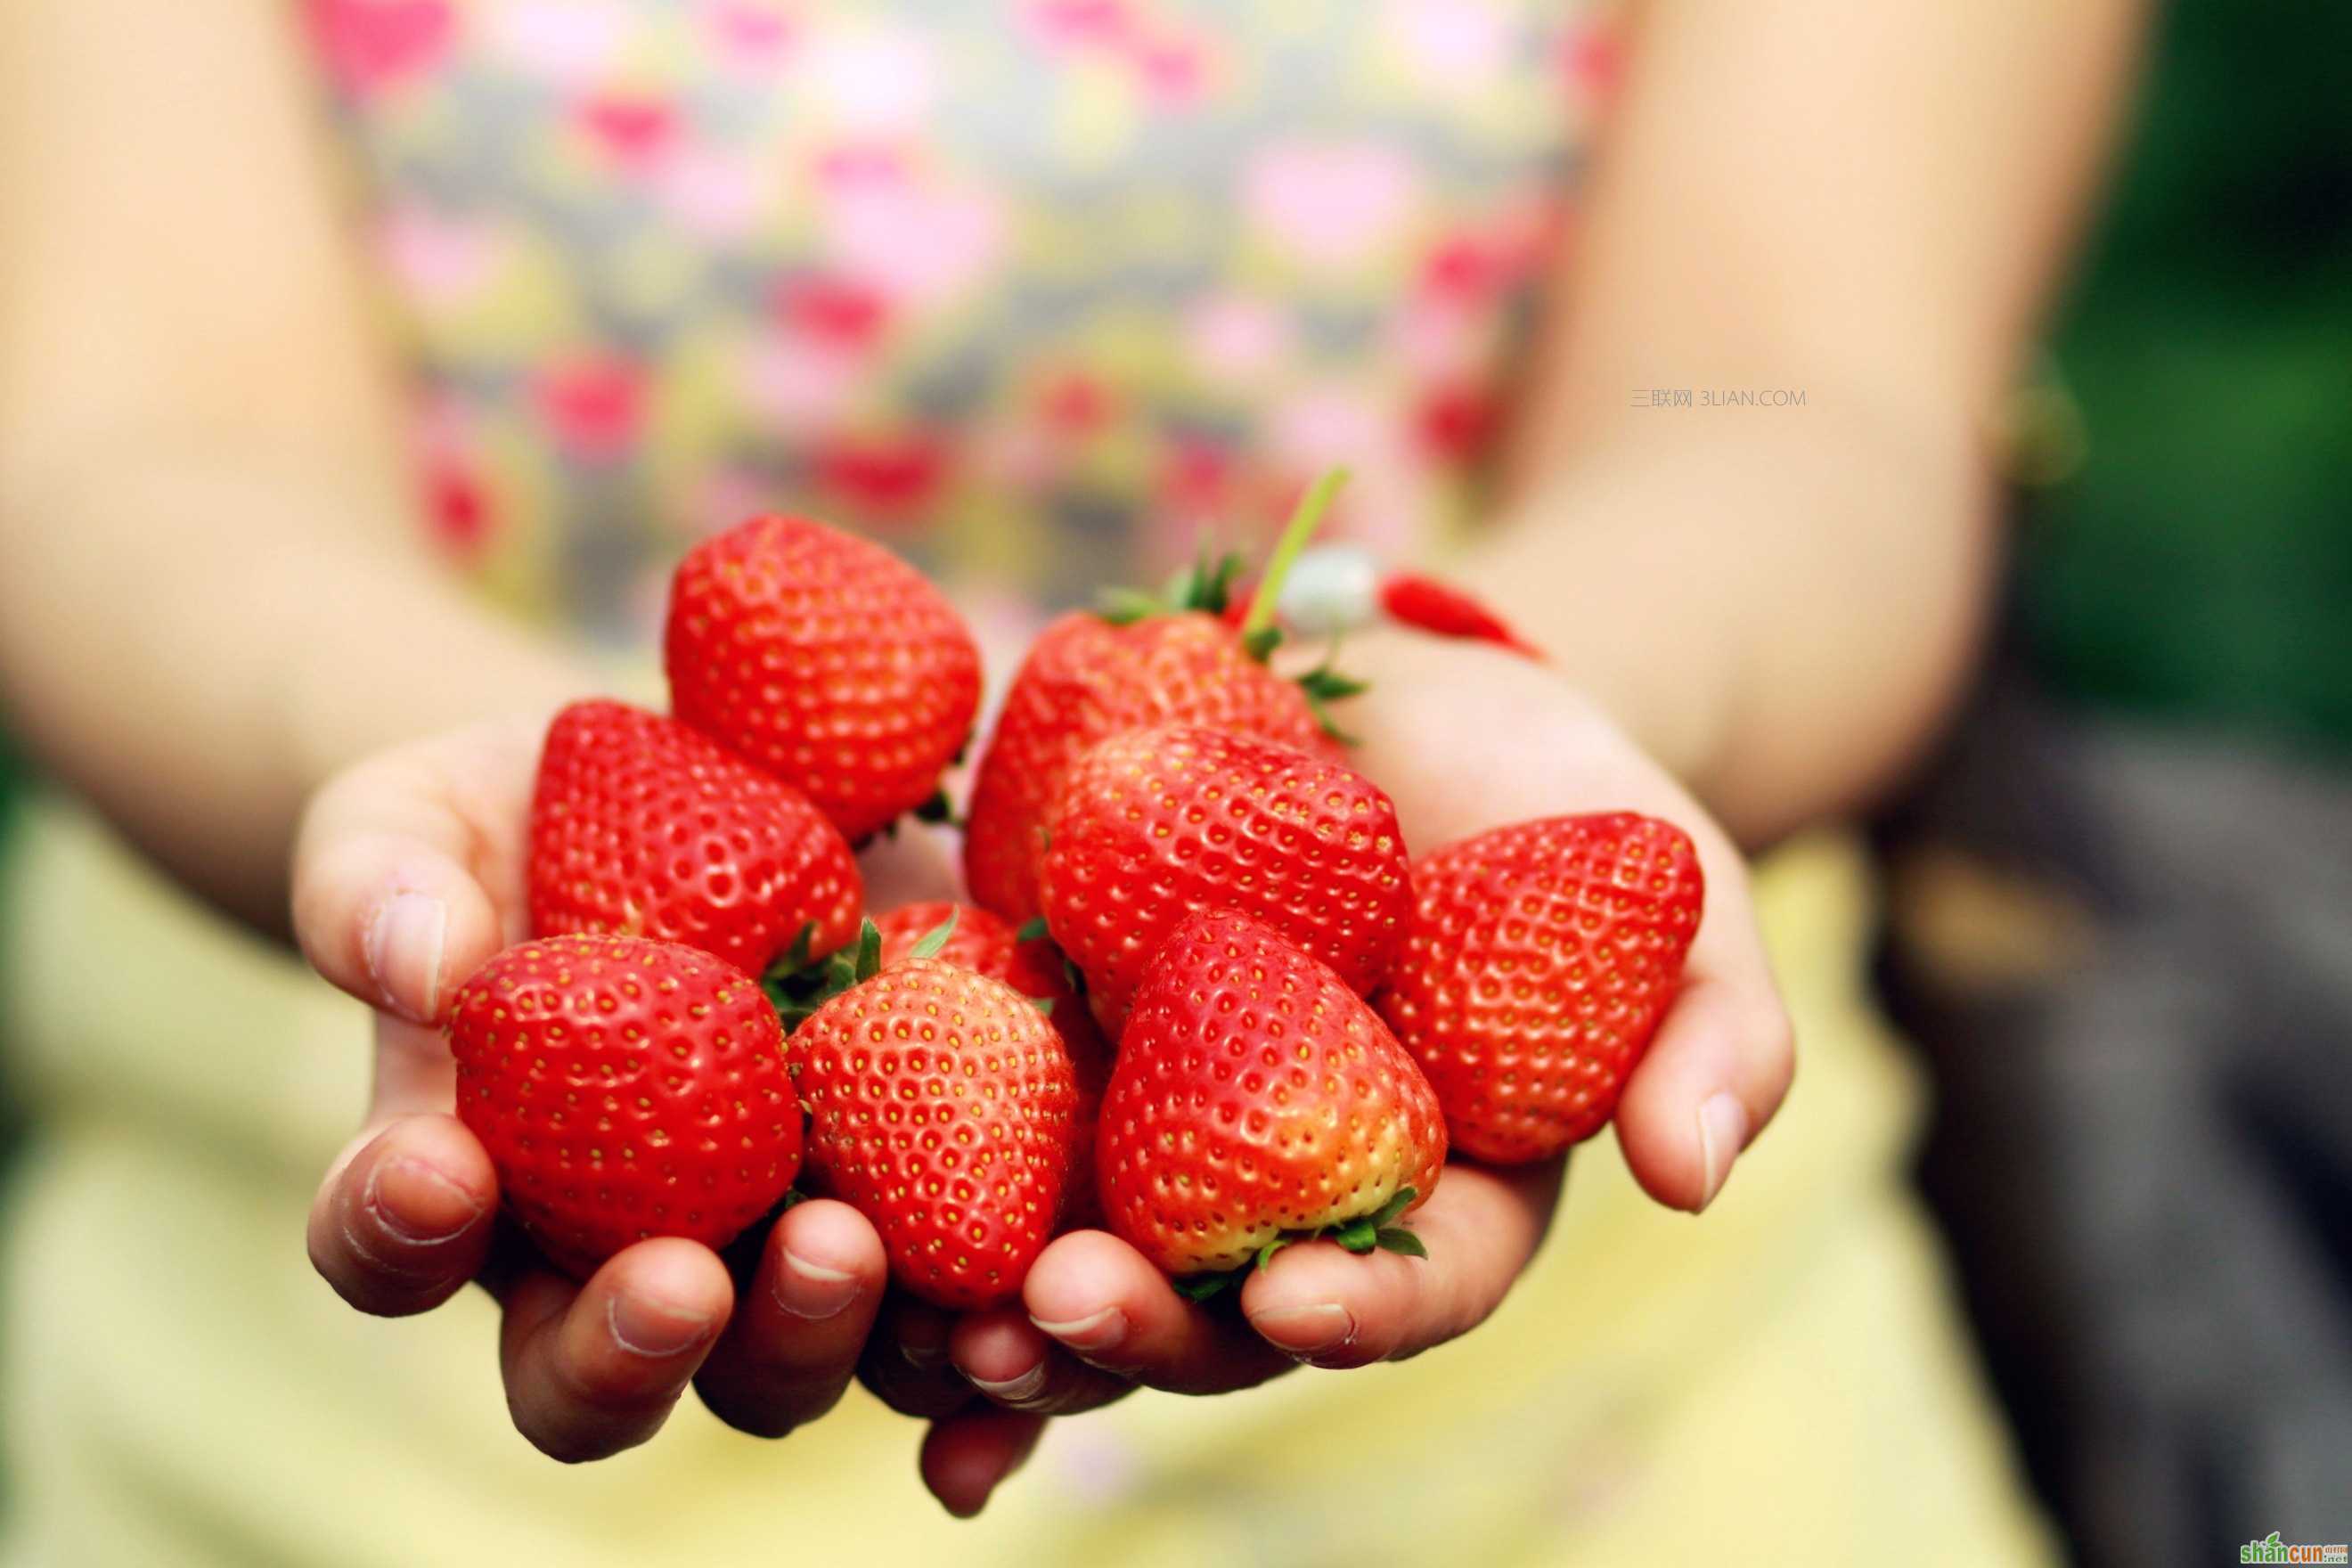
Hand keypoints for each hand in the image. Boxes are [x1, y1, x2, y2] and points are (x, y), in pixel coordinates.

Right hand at [293, 713, 961, 1465]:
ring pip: (783, 1363)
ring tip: (849, 1247)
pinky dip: (979, 1331)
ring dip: (815, 1336)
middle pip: (600, 1375)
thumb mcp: (419, 816)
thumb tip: (415, 962)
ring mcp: (769, 1238)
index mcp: (465, 1175)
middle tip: (682, 1276)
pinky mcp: (918, 1194)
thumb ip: (381, 884)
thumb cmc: (516, 814)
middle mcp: (612, 1250)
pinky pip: (948, 1297)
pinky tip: (1011, 1295)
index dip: (396, 1233)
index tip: (436, 1168)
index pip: (392, 1247)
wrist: (697, 787)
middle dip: (634, 1347)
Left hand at [920, 633, 1794, 1496]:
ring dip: (1001, 1315)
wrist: (1395, 692)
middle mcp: (1288, 1194)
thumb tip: (1698, 1176)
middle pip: (1217, 1310)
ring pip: (1081, 1261)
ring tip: (931, 1318)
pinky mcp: (1050, 1053)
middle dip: (1141, 1334)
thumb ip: (1712, 1021)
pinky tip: (829, 1236)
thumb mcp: (1667, 887)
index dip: (1363, 1307)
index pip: (1415, 1281)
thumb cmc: (1553, 795)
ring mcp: (1158, 1133)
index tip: (1302, 1304)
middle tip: (1060, 1314)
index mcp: (1444, 1189)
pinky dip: (902, 1200)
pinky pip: (963, 1146)